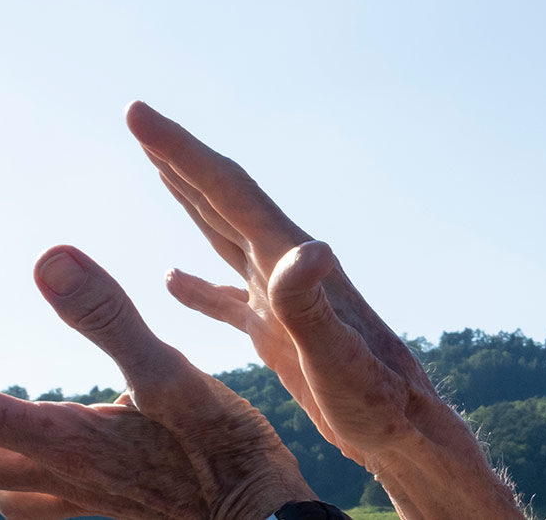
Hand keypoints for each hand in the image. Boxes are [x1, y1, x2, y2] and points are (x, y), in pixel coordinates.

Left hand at [0, 246, 317, 519]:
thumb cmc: (226, 454)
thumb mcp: (173, 373)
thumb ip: (109, 317)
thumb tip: (49, 257)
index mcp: (66, 439)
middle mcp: (62, 478)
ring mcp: (85, 505)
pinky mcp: (112, 517)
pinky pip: (37, 509)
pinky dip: (8, 491)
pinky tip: (19, 488)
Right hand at [127, 102, 522, 517]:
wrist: (407, 432)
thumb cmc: (377, 403)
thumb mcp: (337, 360)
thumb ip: (312, 307)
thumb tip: (309, 249)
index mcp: (293, 264)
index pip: (229, 193)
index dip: (181, 152)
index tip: (138, 113)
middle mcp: (289, 270)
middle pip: (225, 201)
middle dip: (181, 160)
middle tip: (139, 119)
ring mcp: (284, 301)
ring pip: (226, 237)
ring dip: (192, 201)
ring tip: (159, 169)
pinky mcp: (281, 335)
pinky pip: (228, 298)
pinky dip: (198, 286)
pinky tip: (173, 280)